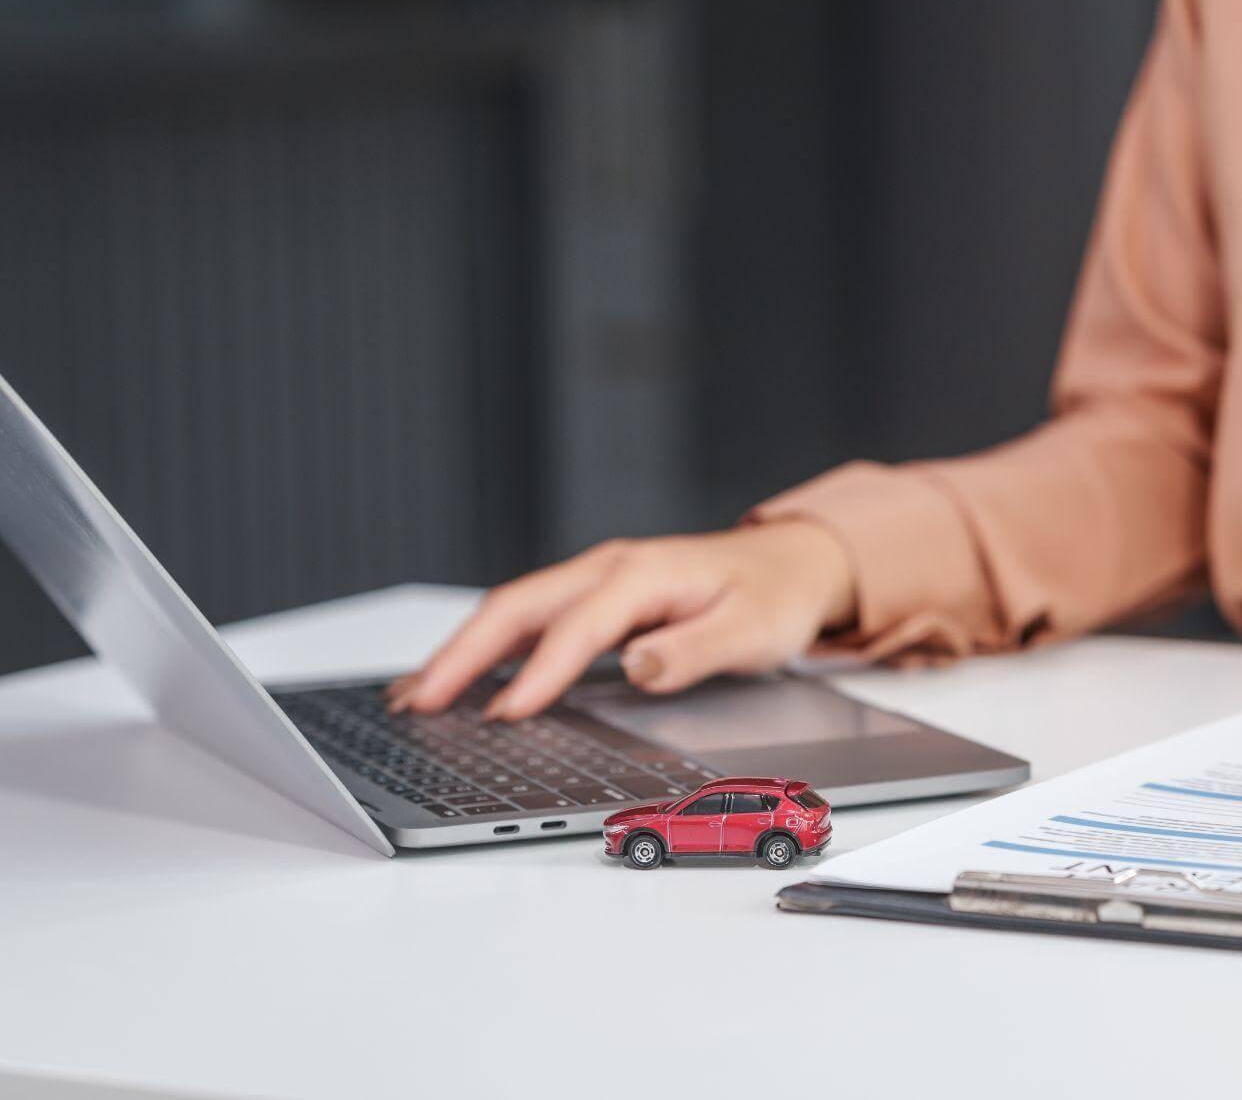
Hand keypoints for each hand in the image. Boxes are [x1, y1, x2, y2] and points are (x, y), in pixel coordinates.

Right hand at [387, 522, 856, 719]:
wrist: (792, 563)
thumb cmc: (772, 597)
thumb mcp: (751, 630)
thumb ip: (694, 650)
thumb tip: (639, 664)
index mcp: (645, 574)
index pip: (579, 626)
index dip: (540, 672)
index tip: (505, 714)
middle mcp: (611, 568)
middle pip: (519, 606)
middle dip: (464, 653)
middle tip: (418, 701)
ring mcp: (598, 578)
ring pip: (514, 609)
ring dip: (463, 648)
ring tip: (414, 693)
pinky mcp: (596, 595)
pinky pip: (531, 617)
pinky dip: (489, 644)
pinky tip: (461, 676)